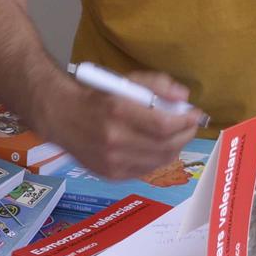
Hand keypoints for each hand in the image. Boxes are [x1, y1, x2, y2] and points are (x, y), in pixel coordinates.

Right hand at [44, 69, 202, 181]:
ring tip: (178, 135)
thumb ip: (157, 85)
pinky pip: (146, 170)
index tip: (194, 113)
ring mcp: (112, 161)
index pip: (163, 125)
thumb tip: (184, 97)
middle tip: (191, 125)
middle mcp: (114, 139)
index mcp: (117, 111)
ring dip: (175, 147)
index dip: (184, 121)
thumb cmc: (96, 95)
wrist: (61, 116)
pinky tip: (160, 147)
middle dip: (185, 135)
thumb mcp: (125, 81)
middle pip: (165, 146)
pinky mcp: (111, 174)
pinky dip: (159, 158)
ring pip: (159, 160)